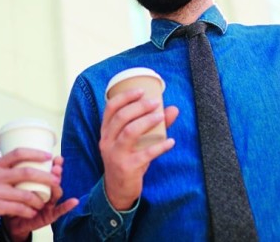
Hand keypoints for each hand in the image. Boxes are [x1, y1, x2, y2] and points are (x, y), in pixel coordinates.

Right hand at [0, 148, 59, 232]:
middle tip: (56, 181)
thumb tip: (17, 167)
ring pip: (25, 194)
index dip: (36, 153)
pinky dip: (28, 211)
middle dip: (46, 177)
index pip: (18, 153)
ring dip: (38, 199)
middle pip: (27, 173)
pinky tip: (31, 213)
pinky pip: (18, 209)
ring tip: (43, 202)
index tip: (48, 156)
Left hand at [4, 156, 79, 241]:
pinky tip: (74, 201)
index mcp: (39, 182)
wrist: (10, 223)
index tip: (54, 157)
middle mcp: (47, 191)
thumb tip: (11, 155)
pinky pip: (59, 211)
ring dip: (58, 185)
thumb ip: (15, 174)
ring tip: (57, 180)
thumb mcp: (13, 185)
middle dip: (56, 172)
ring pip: (56, 193)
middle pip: (54, 180)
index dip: (53, 163)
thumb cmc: (13, 202)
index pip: (48, 171)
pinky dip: (67, 206)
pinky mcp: (49, 216)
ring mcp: (49, 203)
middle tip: (55, 166)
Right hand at [100, 89, 178, 209]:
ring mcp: (116, 155)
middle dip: (140, 106)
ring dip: (147, 121)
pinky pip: (145, 154)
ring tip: (161, 117)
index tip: (141, 90)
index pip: (110, 108)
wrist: (118, 190)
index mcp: (106, 132)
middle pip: (121, 117)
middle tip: (155, 103)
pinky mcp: (127, 167)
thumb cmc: (127, 160)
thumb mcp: (134, 143)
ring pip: (130, 132)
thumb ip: (152, 126)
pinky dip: (159, 147)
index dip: (125, 96)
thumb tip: (173, 109)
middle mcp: (107, 141)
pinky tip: (171, 142)